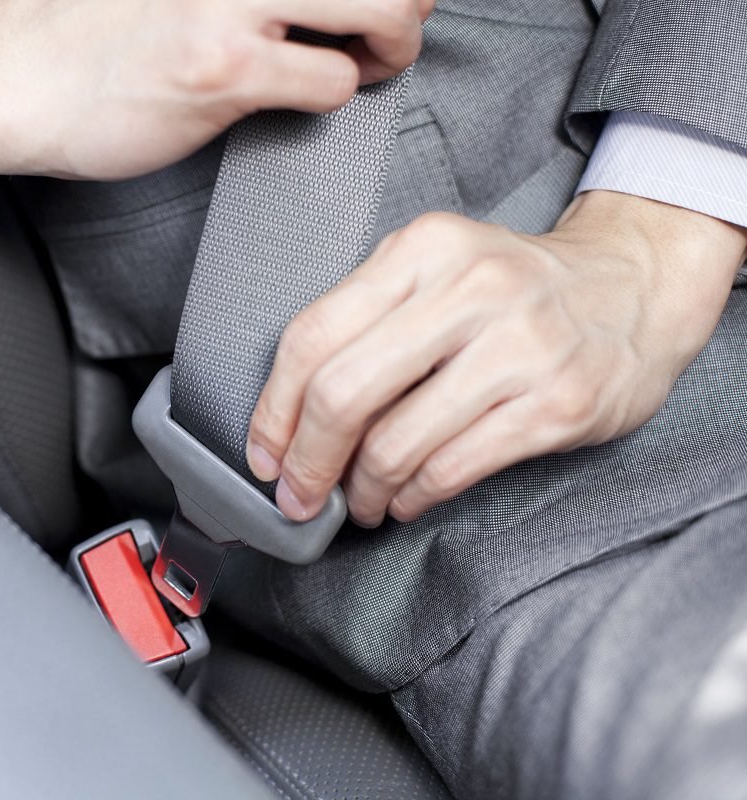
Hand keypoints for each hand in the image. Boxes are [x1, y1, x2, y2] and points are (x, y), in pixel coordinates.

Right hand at [0, 0, 431, 179]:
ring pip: (383, 7)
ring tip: (364, 65)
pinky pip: (331, 83)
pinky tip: (299, 98)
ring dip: (392, 46)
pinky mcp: (221, 71)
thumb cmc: (84, 31)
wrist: (8, 78)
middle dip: (406, 2)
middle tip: (384, 32)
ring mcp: (230, 5)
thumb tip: (310, 5)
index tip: (372, 3)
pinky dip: (335, 97)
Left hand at [246, 191, 746, 525]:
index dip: (274, 409)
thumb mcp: (437, 269)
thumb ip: (366, 320)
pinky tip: (406, 499)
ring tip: (361, 500)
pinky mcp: (557, 404)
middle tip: (298, 495)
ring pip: (396, 442)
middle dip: (307, 460)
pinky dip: (413, 496)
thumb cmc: (513, 289)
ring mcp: (520, 348)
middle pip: (343, 392)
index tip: (265, 454)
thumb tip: (291, 415)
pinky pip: (452, 469)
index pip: (312, 336)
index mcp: (422, 251)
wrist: (635, 287)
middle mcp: (470, 290)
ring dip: (363, 489)